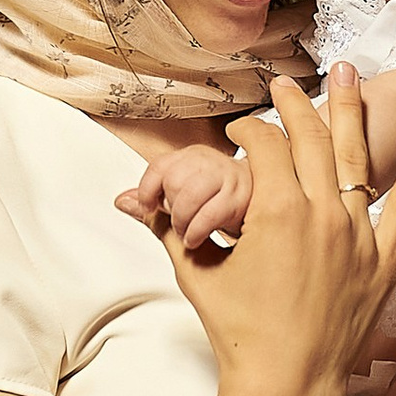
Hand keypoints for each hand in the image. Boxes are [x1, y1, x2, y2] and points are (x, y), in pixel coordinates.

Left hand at [120, 143, 250, 248]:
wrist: (272, 210)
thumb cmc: (228, 208)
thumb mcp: (186, 203)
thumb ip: (155, 204)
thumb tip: (123, 201)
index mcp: (195, 157)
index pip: (160, 165)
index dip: (148, 189)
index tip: (150, 207)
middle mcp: (212, 161)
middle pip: (173, 180)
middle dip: (171, 210)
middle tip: (178, 225)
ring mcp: (230, 177)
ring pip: (188, 194)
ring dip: (182, 221)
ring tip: (188, 234)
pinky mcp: (245, 196)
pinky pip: (209, 212)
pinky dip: (197, 231)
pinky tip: (198, 238)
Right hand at [160, 68, 395, 395]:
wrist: (287, 387)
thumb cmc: (238, 333)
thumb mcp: (198, 273)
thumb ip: (169, 227)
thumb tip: (127, 200)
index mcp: (276, 211)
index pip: (265, 147)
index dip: (250, 131)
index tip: (241, 134)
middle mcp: (322, 213)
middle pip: (310, 138)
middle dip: (295, 105)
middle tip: (285, 84)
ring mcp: (358, 235)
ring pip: (356, 158)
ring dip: (351, 110)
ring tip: (349, 72)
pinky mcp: (384, 259)